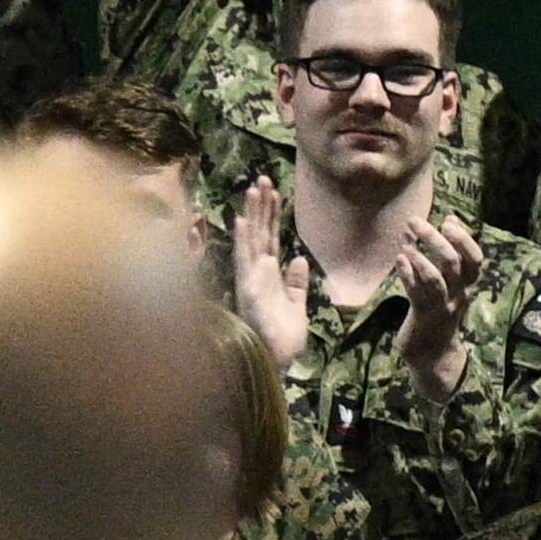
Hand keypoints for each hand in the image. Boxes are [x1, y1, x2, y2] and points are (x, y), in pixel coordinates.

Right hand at [227, 181, 316, 366]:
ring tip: (254, 188)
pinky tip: (242, 220)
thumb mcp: (297, 305)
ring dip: (252, 214)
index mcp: (270, 277)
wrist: (277, 360)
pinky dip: (243, 240)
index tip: (275, 192)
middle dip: (263, 206)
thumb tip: (298, 258)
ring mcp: (251, 280)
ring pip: (252, 240)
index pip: (271, 239)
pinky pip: (244, 260)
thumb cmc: (284, 339)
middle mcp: (257, 274)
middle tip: (263, 179)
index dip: (273, 215)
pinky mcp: (248, 289)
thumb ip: (296, 282)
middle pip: (261, 233)